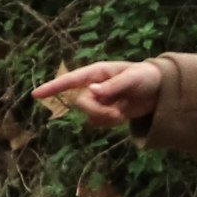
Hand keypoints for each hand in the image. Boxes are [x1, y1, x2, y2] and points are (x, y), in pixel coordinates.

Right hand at [33, 59, 167, 125]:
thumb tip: (92, 91)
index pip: (70, 80)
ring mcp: (99, 100)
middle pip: (82, 104)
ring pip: (89, 116)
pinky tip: (123, 115)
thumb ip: (113, 85)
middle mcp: (94, 87)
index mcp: (97, 73)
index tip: (35, 94)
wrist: (161, 90)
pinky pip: (99, 123)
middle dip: (98, 112)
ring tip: (124, 112)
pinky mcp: (105, 112)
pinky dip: (110, 123)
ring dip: (106, 118)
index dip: (53, 87)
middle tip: (118, 113)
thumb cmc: (146, 76)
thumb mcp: (133, 78)